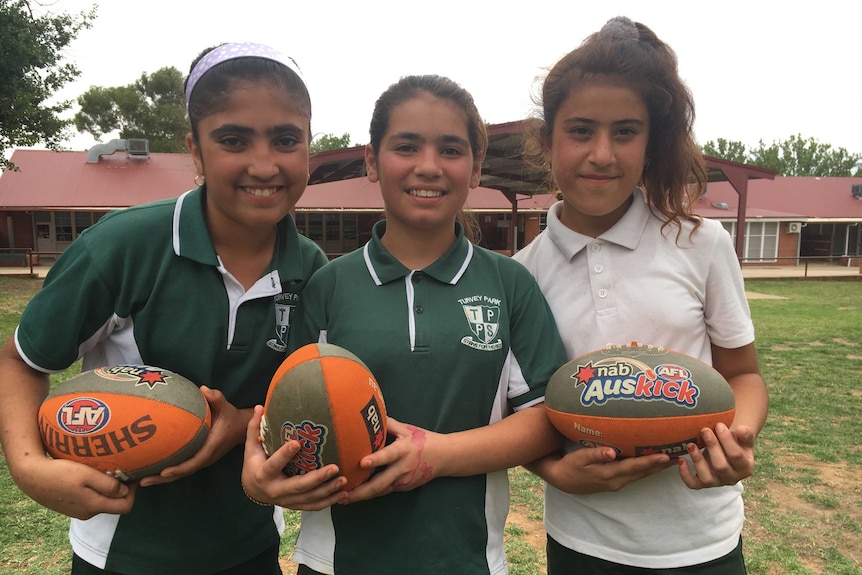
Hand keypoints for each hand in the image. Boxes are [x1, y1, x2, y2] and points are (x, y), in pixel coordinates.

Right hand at [17, 456, 135, 519]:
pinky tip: (93, 476)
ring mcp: (78, 511)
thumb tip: (125, 491)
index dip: (133, 492)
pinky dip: (96, 490)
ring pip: (102, 501)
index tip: (134, 476)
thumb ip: (107, 485)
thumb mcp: (86, 475)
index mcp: (94, 506)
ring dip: (109, 489)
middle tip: (123, 471)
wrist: (31, 477)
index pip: (125, 506)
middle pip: (115, 504)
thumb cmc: (60, 473)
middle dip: (123, 490)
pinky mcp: (70, 506)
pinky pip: (90, 499)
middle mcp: (88, 512)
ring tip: (109, 471)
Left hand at [140, 386, 246, 486]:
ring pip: (180, 473)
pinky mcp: (197, 459)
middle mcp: (205, 458)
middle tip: (142, 481)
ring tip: (141, 480)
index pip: (193, 463)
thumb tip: (203, 389)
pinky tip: (152, 471)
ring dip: (161, 479)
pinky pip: (181, 468)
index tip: (163, 472)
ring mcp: (201, 461)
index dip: (178, 469)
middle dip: (162, 479)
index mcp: (210, 448)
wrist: (240, 428)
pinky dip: (166, 472)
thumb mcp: (226, 406)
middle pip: (182, 473)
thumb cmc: (231, 417)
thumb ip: (217, 398)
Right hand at [241, 406, 347, 509]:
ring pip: (309, 498)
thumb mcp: (251, 448)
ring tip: (343, 480)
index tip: (297, 443)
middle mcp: (276, 491)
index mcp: (263, 475)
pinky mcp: (296, 505)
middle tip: (335, 467)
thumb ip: (255, 428)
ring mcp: (287, 500)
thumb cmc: (254, 464)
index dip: (284, 455)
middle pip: (298, 486)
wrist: (253, 491)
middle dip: (317, 478)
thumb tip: (260, 407)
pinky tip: (343, 494)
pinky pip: (314, 506)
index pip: (273, 465)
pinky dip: (329, 501)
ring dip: (328, 490)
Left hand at [345, 417, 440, 502]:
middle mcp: (403, 468)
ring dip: (362, 496)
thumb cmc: (423, 439)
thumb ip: (388, 424)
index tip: (362, 462)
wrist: (444, 457)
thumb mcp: (406, 429)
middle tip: (342, 494)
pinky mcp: (403, 487)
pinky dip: (371, 493)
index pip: (388, 455)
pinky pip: (385, 490)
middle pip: (380, 483)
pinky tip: (356, 495)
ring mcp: (404, 481)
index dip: (376, 459)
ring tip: (342, 499)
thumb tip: (368, 414)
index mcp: (404, 450)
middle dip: (361, 491)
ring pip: (380, 490)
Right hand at [533, 446, 673, 493]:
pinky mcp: (613, 481)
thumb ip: (596, 454)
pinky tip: (651, 463)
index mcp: (609, 474)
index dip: (650, 461)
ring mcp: (615, 483)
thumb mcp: (579, 458)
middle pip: (642, 473)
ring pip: (640, 475)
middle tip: (678, 456)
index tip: (666, 456)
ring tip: (670, 460)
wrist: (561, 480)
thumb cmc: (570, 466)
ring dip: (655, 468)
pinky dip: (645, 469)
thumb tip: (612, 452)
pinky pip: (634, 475)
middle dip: (660, 465)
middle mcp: (616, 481)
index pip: (634, 467)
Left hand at [678, 423, 755, 488]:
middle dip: (712, 447)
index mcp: (745, 468)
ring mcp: (716, 482)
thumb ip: (745, 434)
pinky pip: (693, 484)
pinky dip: (685, 474)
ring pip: (707, 478)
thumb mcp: (742, 438)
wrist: (725, 451)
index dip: (727, 441)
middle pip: (721, 466)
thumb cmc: (734, 443)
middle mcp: (732, 478)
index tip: (719, 425)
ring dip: (698, 460)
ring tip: (691, 444)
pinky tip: (681, 459)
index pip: (736, 456)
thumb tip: (741, 430)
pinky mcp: (702, 484)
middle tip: (704, 430)